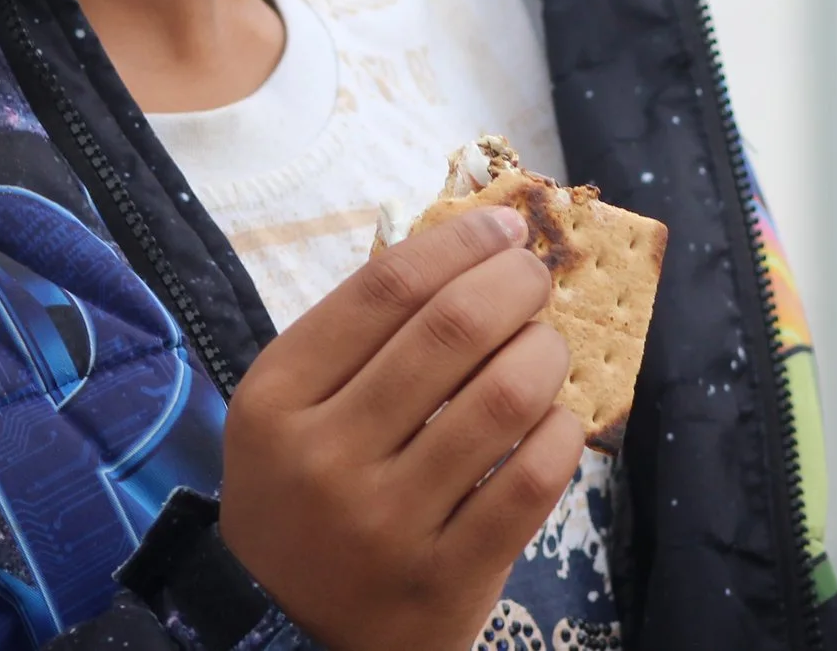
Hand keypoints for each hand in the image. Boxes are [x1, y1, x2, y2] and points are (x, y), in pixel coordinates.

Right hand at [219, 206, 583, 650]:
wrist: (287, 632)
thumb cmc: (300, 498)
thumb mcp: (290, 412)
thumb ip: (358, 338)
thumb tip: (467, 247)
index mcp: (276, 401)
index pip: (384, 288)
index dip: (459, 243)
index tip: (504, 226)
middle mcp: (325, 459)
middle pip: (450, 330)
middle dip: (515, 284)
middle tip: (536, 276)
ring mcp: (386, 524)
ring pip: (503, 400)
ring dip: (546, 353)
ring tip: (548, 347)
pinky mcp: (445, 579)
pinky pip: (532, 482)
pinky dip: (561, 433)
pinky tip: (556, 418)